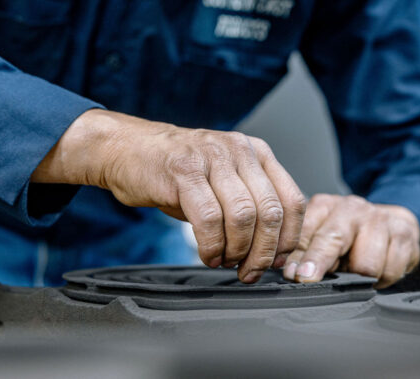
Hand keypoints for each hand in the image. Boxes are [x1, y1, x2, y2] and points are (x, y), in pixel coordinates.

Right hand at [34, 110, 305, 282]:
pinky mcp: (184, 171)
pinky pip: (209, 218)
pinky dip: (212, 246)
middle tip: (249, 271)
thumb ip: (250, 203)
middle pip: (270, 211)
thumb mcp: (222, 180)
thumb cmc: (176, 171)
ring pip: (243, 216)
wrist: (127, 149)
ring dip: (237, 251)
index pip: (292, 200)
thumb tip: (272, 249)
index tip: (276, 261)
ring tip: (225, 262)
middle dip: (263, 252)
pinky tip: (207, 254)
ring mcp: (211, 158)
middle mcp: (239, 151)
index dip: (288, 239)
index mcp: (256, 153)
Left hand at [282, 194, 419, 288]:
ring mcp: (378, 218)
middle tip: (308, 279)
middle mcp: (351, 208)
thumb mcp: (324, 238)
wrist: (395, 224)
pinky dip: (384, 278)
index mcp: (325, 206)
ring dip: (361, 277)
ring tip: (359, 270)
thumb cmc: (353, 236)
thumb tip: (291, 272)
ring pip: (365, 264)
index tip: (293, 274)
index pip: (307, 232)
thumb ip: (306, 252)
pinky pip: (391, 270)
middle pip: (333, 239)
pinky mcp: (403, 232)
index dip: (299, 256)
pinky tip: (380, 268)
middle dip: (319, 262)